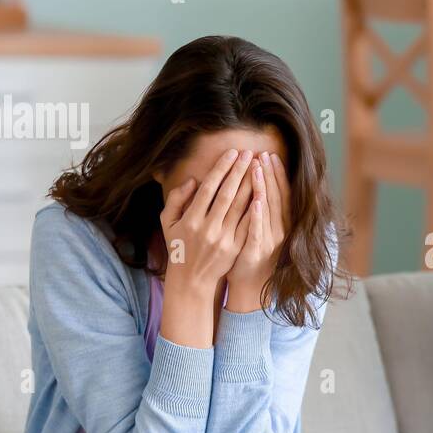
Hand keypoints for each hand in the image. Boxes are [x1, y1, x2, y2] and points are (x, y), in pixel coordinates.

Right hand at [159, 148, 254, 299]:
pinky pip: (248, 224)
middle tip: (251, 153)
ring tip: (259, 167)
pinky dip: (257, 208)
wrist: (191, 279)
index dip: (221, 169)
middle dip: (240, 171)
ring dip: (251, 185)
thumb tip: (193, 180)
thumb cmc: (179, 246)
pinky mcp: (235, 248)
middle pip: (227, 194)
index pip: (208, 188)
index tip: (232, 153)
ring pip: (240, 207)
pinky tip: (264, 192)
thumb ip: (176, 199)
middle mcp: (207, 228)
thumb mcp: (168, 223)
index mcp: (190, 219)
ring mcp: (223, 239)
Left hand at [225, 151, 290, 312]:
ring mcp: (270, 241)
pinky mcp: (257, 251)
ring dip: (263, 188)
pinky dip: (258, 216)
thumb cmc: (252, 253)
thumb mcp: (260, 229)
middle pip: (276, 197)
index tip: (269, 155)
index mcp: (280, 223)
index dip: (276, 174)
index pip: (280, 193)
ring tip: (257, 169)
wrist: (250, 285)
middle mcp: (279, 230)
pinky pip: (258, 231)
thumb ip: (262, 209)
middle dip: (270, 174)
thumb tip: (259, 184)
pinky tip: (255, 201)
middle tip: (263, 154)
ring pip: (268, 210)